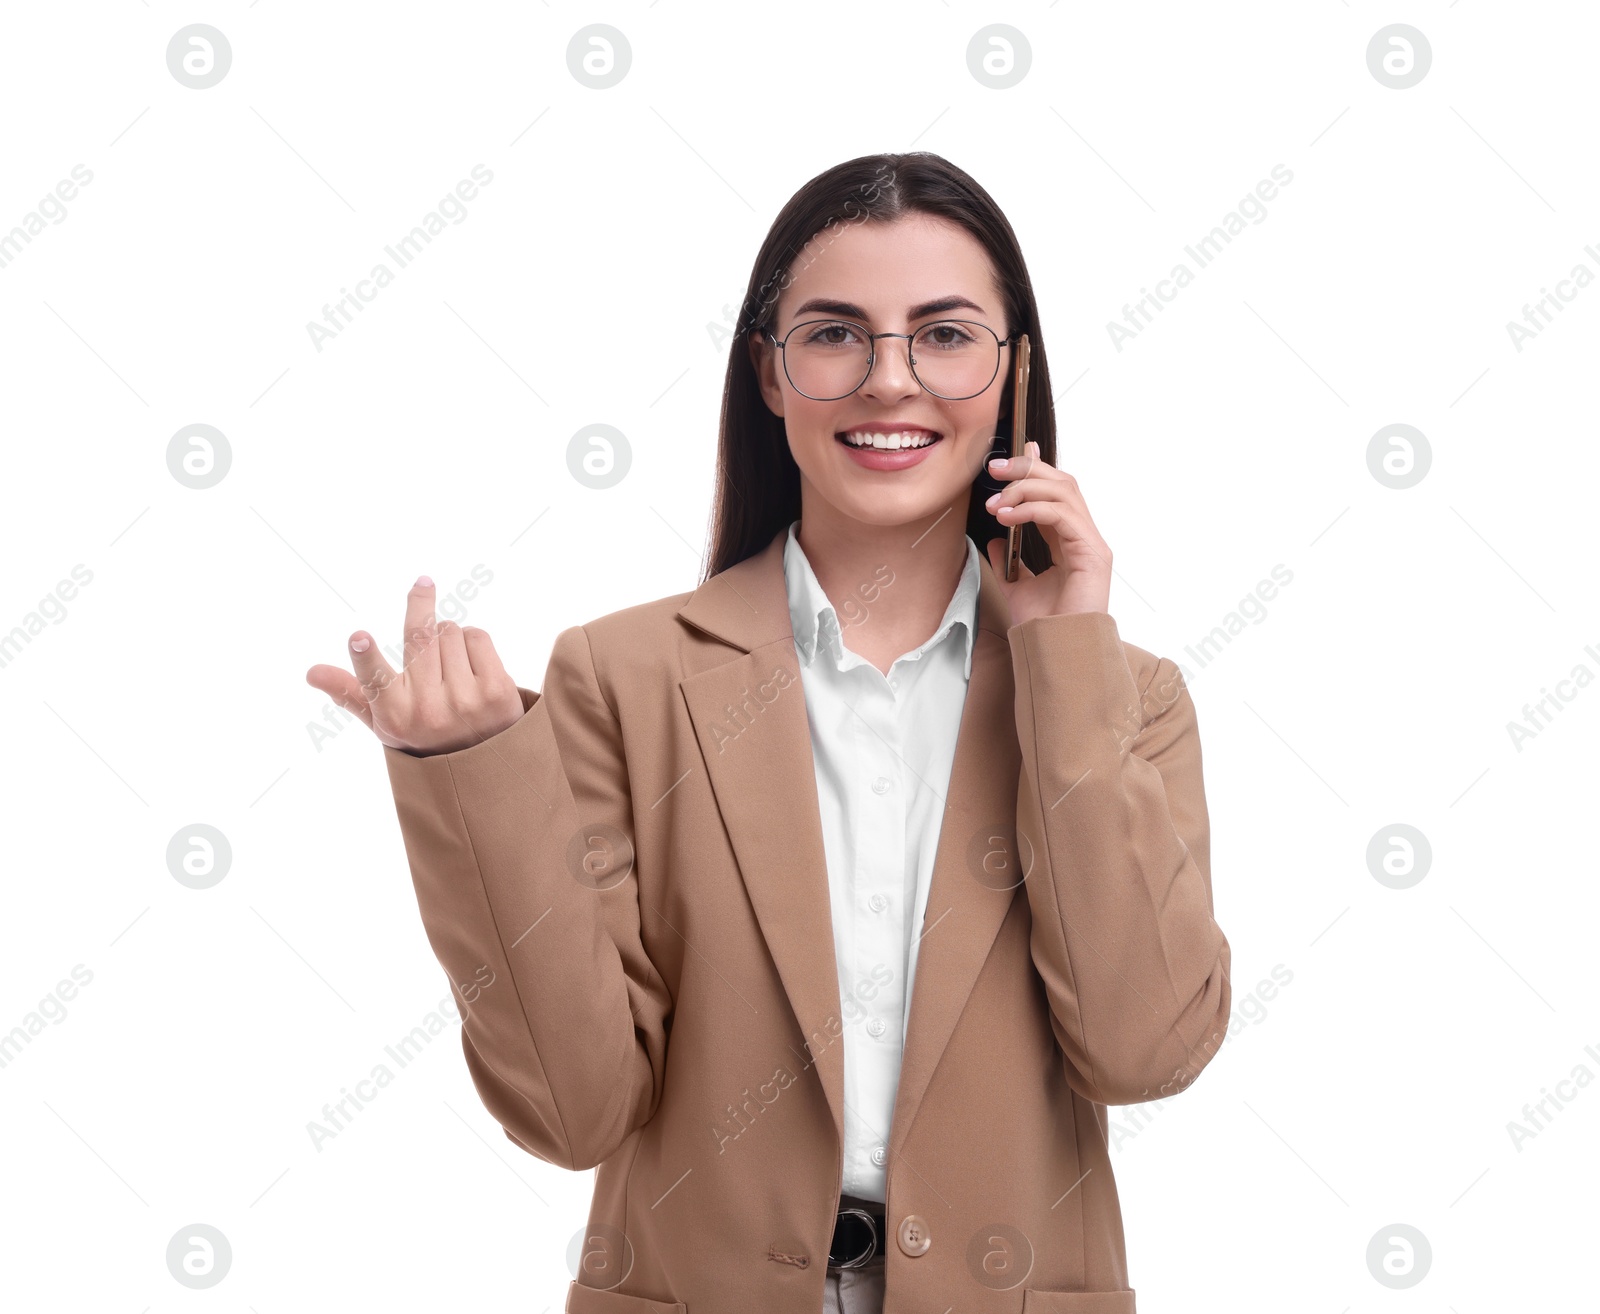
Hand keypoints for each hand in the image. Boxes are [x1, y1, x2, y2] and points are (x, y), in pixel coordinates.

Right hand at [304, 576, 524, 755]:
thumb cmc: (424, 735)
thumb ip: (351, 693)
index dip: (366, 657)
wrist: (484, 762)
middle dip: (421, 606)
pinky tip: (471, 663)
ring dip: (448, 634)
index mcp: (395, 716)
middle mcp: (429, 710)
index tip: (358, 638)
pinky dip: (472, 640)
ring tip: (449, 661)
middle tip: (423, 585)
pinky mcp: (497, 692)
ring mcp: (466, 701)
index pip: (375, 681)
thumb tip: (311, 672)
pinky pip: (477, 637)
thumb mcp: (385, 722)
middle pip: (420, 635)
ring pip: (450, 631)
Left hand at [982, 441, 1112, 624]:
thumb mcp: (1016, 586)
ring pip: (1064, 491)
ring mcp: (1092, 543)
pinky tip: (1007, 517)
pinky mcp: (1092, 552)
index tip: (1010, 458)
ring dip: (1025, 489)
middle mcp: (1084, 537)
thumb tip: (994, 540)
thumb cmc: (1043, 625)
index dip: (1036, 470)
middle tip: (994, 468)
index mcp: (1069, 541)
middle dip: (1027, 469)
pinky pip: (1062, 515)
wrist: (1055, 651)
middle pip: (1063, 483)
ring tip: (996, 502)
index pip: (1055, 493)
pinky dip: (1032, 509)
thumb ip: (1007, 562)